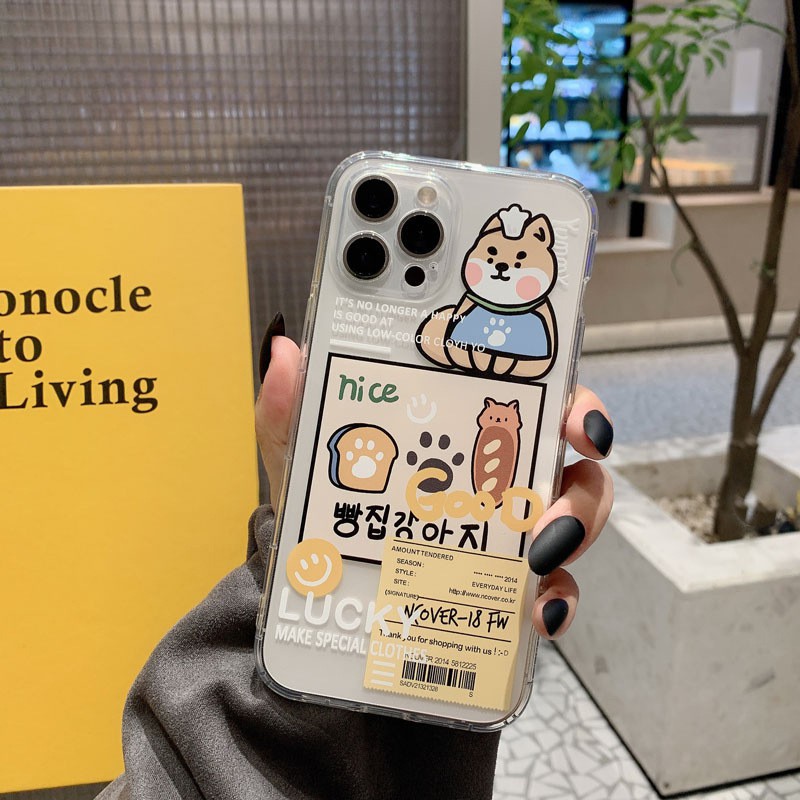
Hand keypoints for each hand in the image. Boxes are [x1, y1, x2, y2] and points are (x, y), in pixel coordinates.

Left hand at [256, 333, 612, 640]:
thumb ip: (291, 408)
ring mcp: (510, 529)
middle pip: (572, 466)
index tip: (580, 423)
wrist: (319, 582)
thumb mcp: (305, 452)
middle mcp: (501, 472)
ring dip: (573, 538)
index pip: (535, 398)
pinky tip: (540, 612)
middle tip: (553, 509)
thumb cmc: (327, 498)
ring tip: (540, 559)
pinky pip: (553, 588)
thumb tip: (284, 354)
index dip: (574, 404)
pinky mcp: (505, 584)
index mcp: (466, 428)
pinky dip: (557, 599)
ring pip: (574, 522)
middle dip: (581, 486)